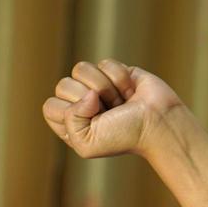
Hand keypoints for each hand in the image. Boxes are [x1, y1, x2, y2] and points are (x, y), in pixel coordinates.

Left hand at [42, 58, 185, 159]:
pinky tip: (130, 92)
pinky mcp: (112, 71)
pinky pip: (104, 63)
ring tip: (120, 102)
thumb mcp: (86, 143)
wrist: (157, 122)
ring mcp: (95, 86)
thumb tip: (86, 92)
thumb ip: (70, 121)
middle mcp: (79, 104)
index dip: (69, 113)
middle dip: (89, 99)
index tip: (91, 124)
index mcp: (69, 124)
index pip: (50, 106)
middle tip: (109, 113)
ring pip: (81, 69)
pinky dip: (119, 78)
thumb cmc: (124, 137)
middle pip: (63, 85)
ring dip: (104, 87)